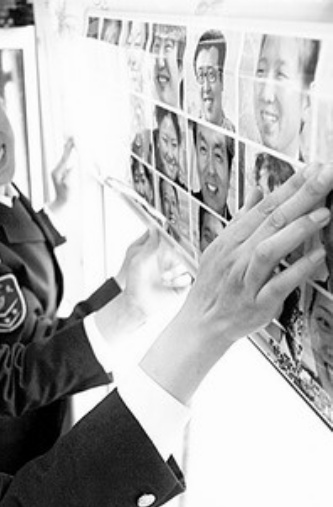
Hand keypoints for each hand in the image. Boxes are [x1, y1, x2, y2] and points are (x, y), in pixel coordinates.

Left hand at [50, 138, 74, 207]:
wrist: (61, 202)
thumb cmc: (66, 196)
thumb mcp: (68, 188)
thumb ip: (69, 177)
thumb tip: (72, 167)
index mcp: (58, 172)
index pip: (65, 158)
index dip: (69, 149)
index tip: (73, 141)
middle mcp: (56, 170)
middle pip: (64, 155)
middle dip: (68, 146)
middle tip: (72, 136)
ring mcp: (58, 170)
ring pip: (64, 157)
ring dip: (69, 149)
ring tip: (72, 139)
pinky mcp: (61, 172)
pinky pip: (66, 161)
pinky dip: (69, 155)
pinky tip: (71, 150)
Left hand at [95, 227, 190, 347]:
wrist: (136, 303)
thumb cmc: (133, 283)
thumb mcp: (138, 260)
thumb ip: (150, 245)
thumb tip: (156, 228)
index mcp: (159, 252)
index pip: (172, 239)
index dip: (174, 236)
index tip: (174, 235)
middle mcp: (168, 261)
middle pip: (183, 250)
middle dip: (179, 253)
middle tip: (173, 255)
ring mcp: (175, 272)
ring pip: (186, 264)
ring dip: (176, 270)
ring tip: (163, 277)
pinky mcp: (181, 285)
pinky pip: (189, 277)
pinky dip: (180, 280)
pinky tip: (168, 283)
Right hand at [141, 163, 332, 403]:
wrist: (200, 324)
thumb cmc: (213, 286)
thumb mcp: (220, 249)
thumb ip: (241, 220)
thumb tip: (257, 192)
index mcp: (229, 241)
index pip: (262, 208)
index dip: (288, 187)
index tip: (312, 168)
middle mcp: (235, 257)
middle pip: (269, 222)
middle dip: (300, 197)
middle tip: (326, 176)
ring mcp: (245, 280)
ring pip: (269, 250)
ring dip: (298, 230)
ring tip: (324, 213)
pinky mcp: (256, 303)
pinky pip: (277, 284)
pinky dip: (297, 270)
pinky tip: (318, 256)